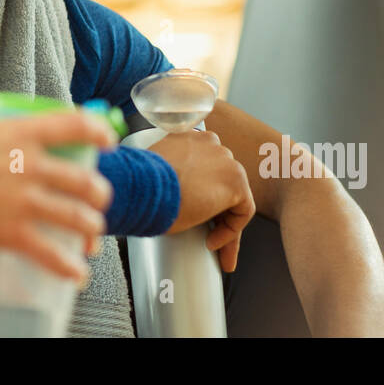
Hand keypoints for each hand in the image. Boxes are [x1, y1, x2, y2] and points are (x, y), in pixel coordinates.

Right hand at [0, 112, 115, 280]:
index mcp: (20, 131)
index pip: (76, 124)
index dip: (99, 132)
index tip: (107, 139)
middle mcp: (31, 164)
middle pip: (86, 180)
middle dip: (98, 194)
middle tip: (96, 199)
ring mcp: (24, 200)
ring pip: (79, 218)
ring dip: (90, 229)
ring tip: (90, 237)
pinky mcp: (11, 232)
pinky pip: (52, 254)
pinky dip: (69, 267)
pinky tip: (76, 273)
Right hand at [148, 130, 255, 272]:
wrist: (144, 188)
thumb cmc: (141, 184)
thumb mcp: (157, 173)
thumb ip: (171, 174)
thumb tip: (175, 194)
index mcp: (189, 138)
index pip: (205, 168)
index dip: (202, 194)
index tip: (193, 213)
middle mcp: (210, 144)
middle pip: (221, 183)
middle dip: (216, 211)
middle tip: (208, 236)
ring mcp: (226, 161)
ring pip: (234, 198)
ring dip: (223, 224)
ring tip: (212, 245)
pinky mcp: (236, 182)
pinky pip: (242, 211)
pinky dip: (231, 230)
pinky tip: (212, 242)